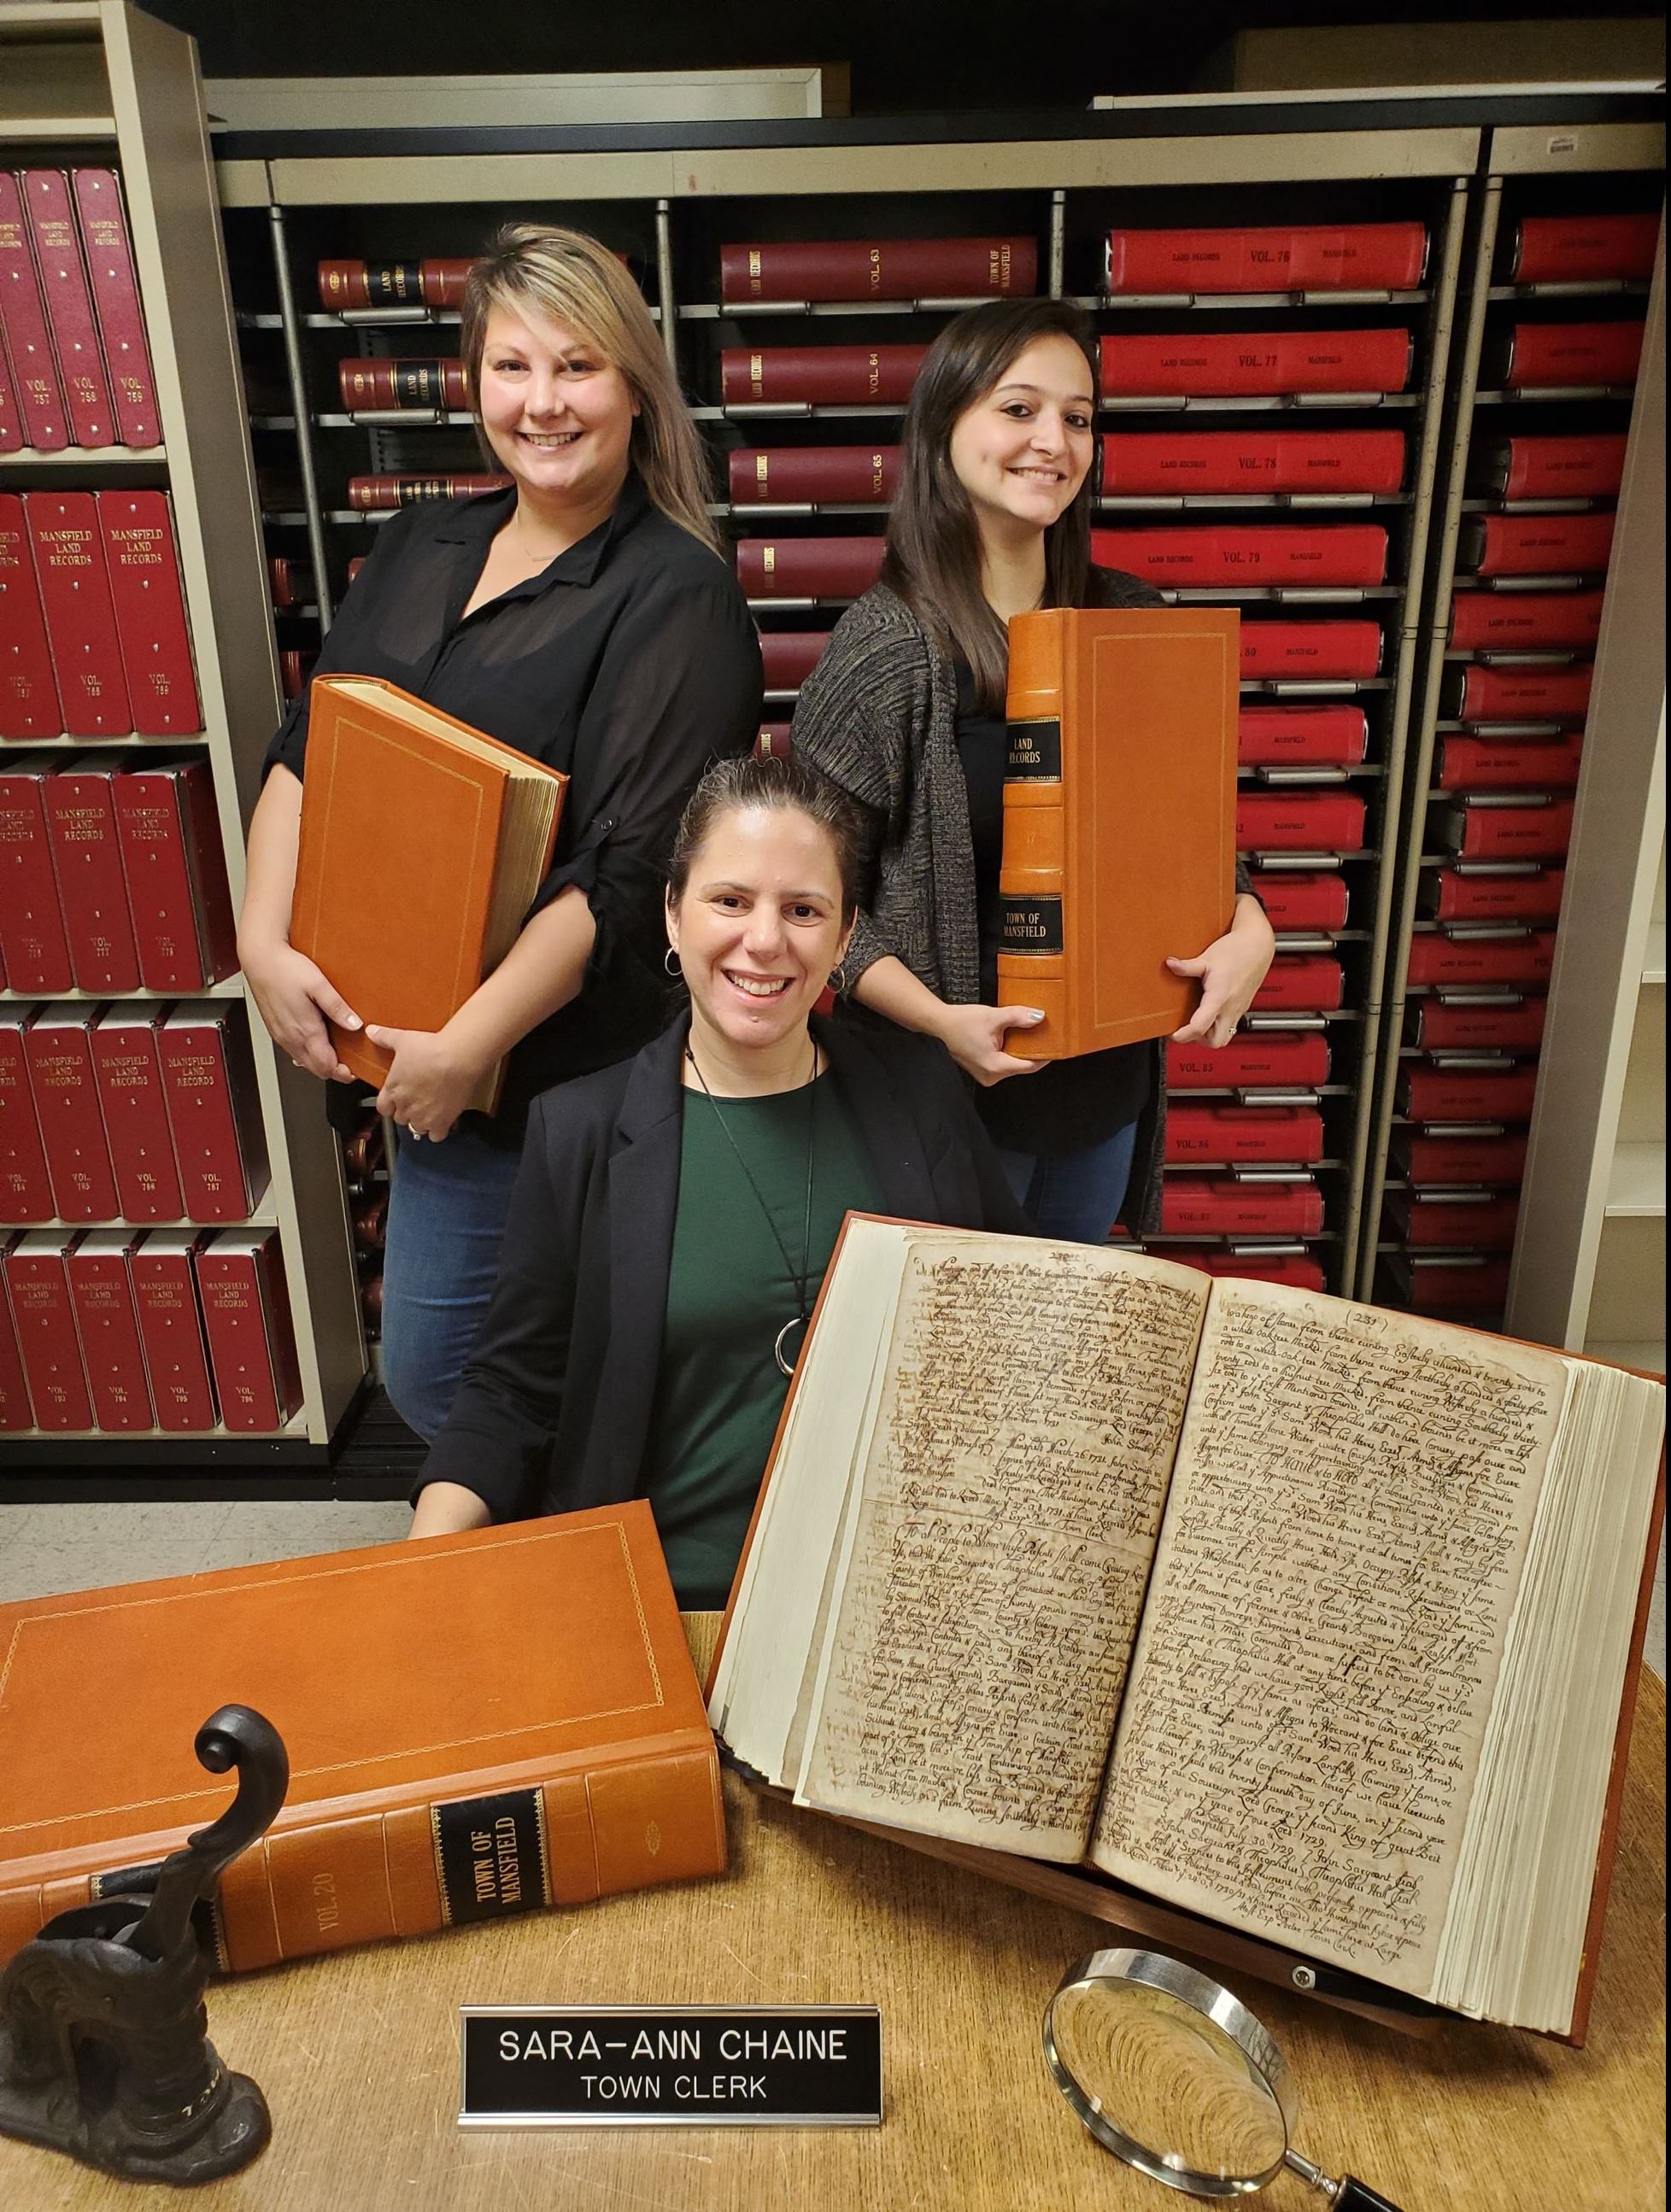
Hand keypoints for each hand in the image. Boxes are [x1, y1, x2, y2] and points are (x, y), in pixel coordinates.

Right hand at [242, 938, 358, 1080]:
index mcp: (304, 1031)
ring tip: (338, 1051)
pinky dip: (309, 1053)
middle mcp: (291, 1038)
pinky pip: (295, 1051)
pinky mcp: (276, 1029)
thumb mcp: (318, 984)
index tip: (357, 1069)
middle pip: (317, 1069)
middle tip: (351, 1062)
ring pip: (305, 1062)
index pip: (326, 1067)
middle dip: (335, 1070)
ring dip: (321, 1062)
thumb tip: (355, 1025)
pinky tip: (318, 1039)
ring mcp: (281, 1036)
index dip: (344, 1073)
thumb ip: (338, 1007)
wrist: (259, 959)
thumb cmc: (285, 969)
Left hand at [366, 1024, 483, 1141]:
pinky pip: (436, 1136)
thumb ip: (384, 1037)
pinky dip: (438, 1131)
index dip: (389, 1104)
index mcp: (393, 1090)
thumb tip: (371, 1031)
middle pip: (400, 1118)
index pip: (383, 1108)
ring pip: (416, 1128)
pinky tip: (443, 1120)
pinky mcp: (442, 1122)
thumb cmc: (431, 1049)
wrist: (457, 1058)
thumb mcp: (402, 1039)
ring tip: (429, 1110)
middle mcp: (405, 1107)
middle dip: (406, 1111)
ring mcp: (423, 1117)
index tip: (396, 1099)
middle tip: (417, 1100)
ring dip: (421, 1121)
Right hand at [935, 1002, 1047, 1086]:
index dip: (1045, 1055)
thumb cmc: (960, 1022)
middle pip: (1022, 1065)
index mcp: (995, 1067)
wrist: (938, 1024)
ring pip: (1012, 1063)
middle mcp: (991, 1076)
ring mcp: (985, 1074)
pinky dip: (1009, 1051)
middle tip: (1044, 1035)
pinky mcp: (981, 1069)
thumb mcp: (994, 1016)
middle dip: (1032, 1050)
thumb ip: (1019, 1016)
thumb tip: (1039, 1017)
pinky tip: (1011, 1038)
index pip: (1030, 1066)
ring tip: (1028, 1034)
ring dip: (1020, 1050)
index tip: (1056, 1045)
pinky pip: (1002, 1062)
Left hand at [1168, 905, 1276, 1047]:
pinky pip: (1229, 1027)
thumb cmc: (1237, 950)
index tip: (1172, 1034)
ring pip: (1224, 1038)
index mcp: (1219, 997)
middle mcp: (1230, 1007)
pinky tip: (1208, 1013)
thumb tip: (1170, 965)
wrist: (1258, 946)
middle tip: (1185, 1028)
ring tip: (1196, 1021)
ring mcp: (1237, 1010)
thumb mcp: (1207, 957)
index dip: (1183, 1035)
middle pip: (1216, 1042)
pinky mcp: (1241, 1008)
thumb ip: (1186, 966)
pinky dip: (1217, 1026)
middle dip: (1198, 1040)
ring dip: (1209, 1036)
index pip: (1200, 1027)